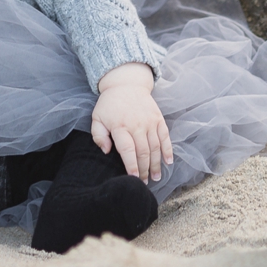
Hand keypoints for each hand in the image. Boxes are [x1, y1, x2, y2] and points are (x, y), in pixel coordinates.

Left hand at [91, 62, 172, 181]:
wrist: (126, 83)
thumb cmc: (109, 104)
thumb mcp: (97, 118)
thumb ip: (98, 135)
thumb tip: (106, 151)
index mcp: (120, 126)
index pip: (128, 150)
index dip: (131, 166)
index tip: (133, 179)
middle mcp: (136, 125)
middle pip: (143, 152)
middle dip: (144, 170)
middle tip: (144, 183)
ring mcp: (149, 121)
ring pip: (155, 147)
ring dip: (157, 164)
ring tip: (156, 177)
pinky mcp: (158, 119)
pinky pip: (165, 137)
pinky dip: (168, 150)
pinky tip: (168, 162)